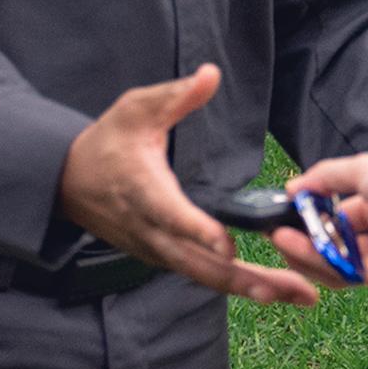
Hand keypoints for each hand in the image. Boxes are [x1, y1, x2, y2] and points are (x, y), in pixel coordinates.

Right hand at [56, 65, 314, 306]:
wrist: (69, 183)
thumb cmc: (108, 141)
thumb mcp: (137, 108)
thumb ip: (175, 95)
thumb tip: (210, 74)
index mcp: (144, 190)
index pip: (172, 216)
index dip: (198, 231)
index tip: (227, 245)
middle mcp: (151, 229)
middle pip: (200, 263)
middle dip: (249, 279)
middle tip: (298, 289)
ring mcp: (156, 249)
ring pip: (204, 276)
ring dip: (250, 287)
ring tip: (298, 294)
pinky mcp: (162, 256)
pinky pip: (199, 275)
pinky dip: (233, 284)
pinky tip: (268, 288)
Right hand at [287, 149, 367, 290]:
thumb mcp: (365, 169)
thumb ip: (327, 178)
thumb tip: (293, 187)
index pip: (338, 212)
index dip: (313, 212)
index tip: (287, 210)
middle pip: (332, 239)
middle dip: (303, 235)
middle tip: (274, 230)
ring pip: (332, 259)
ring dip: (303, 249)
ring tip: (279, 237)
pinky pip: (342, 274)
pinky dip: (318, 262)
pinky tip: (299, 246)